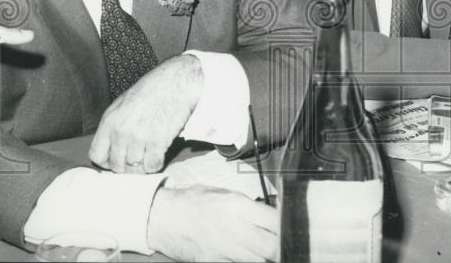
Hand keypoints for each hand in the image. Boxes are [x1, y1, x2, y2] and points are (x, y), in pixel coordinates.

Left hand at [90, 54, 201, 173]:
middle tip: (137, 159)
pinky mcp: (157, 142)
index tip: (117, 160)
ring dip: (142, 165)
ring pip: (134, 168)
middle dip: (126, 166)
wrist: (177, 82)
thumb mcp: (123, 103)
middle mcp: (121, 131)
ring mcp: (139, 137)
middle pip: (116, 165)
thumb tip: (111, 148)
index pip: (96, 155)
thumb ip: (114, 126)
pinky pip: (152, 166)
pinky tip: (158, 154)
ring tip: (149, 155)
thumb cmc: (152, 90)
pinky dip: (155, 164)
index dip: (107, 161)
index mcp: (110, 120)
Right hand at [147, 186, 277, 261]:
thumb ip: (247, 206)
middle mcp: (232, 228)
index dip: (285, 225)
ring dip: (265, 255)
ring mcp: (222, 249)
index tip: (288, 225)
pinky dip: (245, 260)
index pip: (274, 220)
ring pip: (257, 259)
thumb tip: (269, 215)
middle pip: (270, 246)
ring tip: (265, 248)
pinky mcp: (212, 262)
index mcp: (237, 206)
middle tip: (282, 242)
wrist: (162, 217)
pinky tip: (246, 254)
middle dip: (279, 245)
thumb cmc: (193, 201)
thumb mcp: (224, 194)